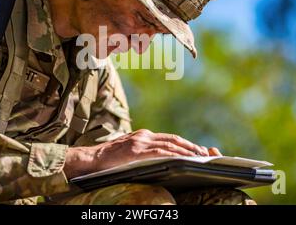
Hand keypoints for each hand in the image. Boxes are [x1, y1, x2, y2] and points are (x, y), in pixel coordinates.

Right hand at [63, 129, 221, 178]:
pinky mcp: (137, 151)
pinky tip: (182, 159)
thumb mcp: (129, 150)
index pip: (169, 138)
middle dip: (190, 146)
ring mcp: (140, 142)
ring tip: (198, 157)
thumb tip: (158, 158)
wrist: (92, 159)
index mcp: (143, 135)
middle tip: (203, 153)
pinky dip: (174, 155)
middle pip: (173, 139)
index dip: (185, 144)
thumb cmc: (109, 159)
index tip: (196, 150)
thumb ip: (143, 151)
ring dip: (186, 151)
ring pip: (170, 145)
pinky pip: (160, 152)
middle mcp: (144, 136)